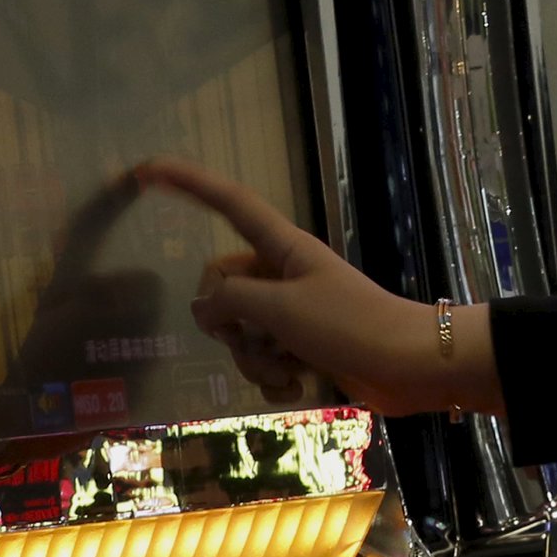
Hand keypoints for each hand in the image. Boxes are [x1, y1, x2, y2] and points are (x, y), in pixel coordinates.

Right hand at [132, 158, 501, 419]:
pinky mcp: (302, 347)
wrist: (408, 366)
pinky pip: (263, 362)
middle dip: (231, 325)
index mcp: (282, 247)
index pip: (228, 203)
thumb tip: (206, 309)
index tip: (147, 169)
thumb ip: (229, 300)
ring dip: (256, 360)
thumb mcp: (280, 308)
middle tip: (265, 337)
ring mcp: (292, 312)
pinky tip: (299, 386)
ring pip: (240, 333)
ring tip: (291, 366)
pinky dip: (274, 379)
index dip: (188, 183)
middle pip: (222, 289)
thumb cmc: (350, 324)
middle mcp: (283, 274)